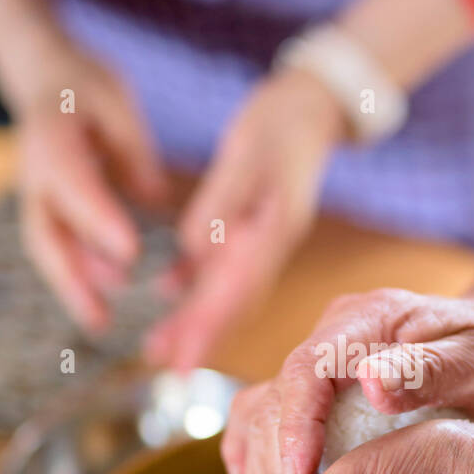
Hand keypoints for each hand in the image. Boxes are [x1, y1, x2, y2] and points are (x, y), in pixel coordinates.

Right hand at [17, 47, 168, 331]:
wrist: (45, 79)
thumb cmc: (87, 86)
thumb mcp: (117, 102)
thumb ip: (134, 152)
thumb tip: (155, 200)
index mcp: (51, 136)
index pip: (74, 183)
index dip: (98, 219)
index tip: (131, 253)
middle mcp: (34, 172)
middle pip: (44, 232)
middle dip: (70, 277)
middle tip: (102, 316)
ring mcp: (34, 193)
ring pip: (47, 247)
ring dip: (71, 286)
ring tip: (100, 320)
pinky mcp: (45, 208)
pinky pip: (56, 246)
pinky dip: (75, 275)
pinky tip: (102, 301)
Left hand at [143, 67, 346, 369]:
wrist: (315, 101)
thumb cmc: (284, 118)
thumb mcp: (251, 151)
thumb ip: (222, 201)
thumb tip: (194, 248)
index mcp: (274, 230)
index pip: (236, 290)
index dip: (209, 328)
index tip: (184, 361)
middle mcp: (270, 243)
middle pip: (231, 300)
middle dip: (199, 336)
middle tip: (166, 371)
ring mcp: (262, 238)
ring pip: (224, 289)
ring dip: (194, 319)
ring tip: (158, 347)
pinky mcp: (251, 226)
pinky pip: (221, 263)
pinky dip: (196, 281)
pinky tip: (169, 291)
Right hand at [222, 283, 473, 473]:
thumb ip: (427, 369)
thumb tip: (369, 381)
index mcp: (368, 320)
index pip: (305, 368)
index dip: (294, 427)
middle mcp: (334, 333)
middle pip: (276, 396)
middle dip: (274, 462)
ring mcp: (323, 357)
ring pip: (263, 408)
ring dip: (260, 463)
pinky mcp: (320, 383)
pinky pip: (269, 413)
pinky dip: (254, 450)